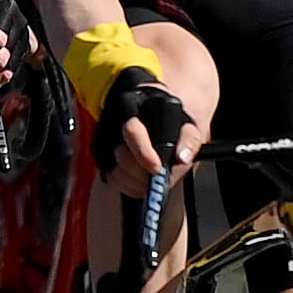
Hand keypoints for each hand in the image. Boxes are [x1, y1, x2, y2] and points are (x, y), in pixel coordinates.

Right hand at [96, 71, 188, 191]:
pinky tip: (142, 180)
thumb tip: (182, 158)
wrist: (158, 110)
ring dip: (136, 181)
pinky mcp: (103, 155)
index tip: (158, 169)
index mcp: (133, 106)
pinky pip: (111, 178)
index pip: (132, 132)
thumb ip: (189, 139)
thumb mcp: (188, 122)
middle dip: (143, 172)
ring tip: (153, 178)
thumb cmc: (173, 117)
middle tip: (160, 174)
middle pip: (122, 156)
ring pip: (115, 171)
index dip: (144, 153)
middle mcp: (114, 122)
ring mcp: (105, 139)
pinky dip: (128, 185)